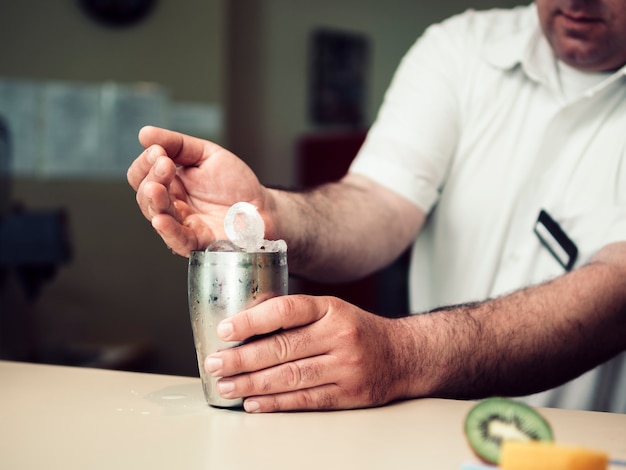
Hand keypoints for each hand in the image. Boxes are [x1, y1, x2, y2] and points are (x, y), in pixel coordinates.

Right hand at [127, 126, 269, 255]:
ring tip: (156, 188)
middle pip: (145, 195)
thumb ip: (177, 144)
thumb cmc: (235, 183)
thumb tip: (144, 133)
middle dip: (151, 177)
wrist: (262, 205)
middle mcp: (172, 205)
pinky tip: (160, 220)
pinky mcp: (198, 241)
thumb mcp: (207, 155)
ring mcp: (183, 224)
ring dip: (154, 201)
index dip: (145, 163)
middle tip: (165, 164)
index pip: (141, 175)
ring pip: (157, 215)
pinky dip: (168, 231)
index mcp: (171, 184)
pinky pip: (177, 240)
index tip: (158, 151)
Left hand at [204, 295, 415, 411]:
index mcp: (331, 309)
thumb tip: (246, 324)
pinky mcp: (349, 395)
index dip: (252, 320)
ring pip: (290, 377)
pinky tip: (253, 402)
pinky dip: (275, 403)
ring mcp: (346, 367)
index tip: (225, 329)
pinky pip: (306, 400)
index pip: (286, 310)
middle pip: (282, 348)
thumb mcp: (332, 310)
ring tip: (226, 385)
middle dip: (242, 358)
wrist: (403, 355)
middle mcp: (339, 336)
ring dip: (252, 384)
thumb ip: (296, 316)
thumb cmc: (358, 330)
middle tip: (214, 364)